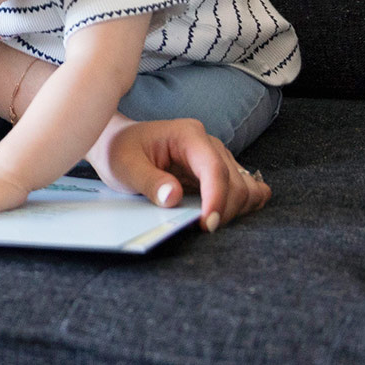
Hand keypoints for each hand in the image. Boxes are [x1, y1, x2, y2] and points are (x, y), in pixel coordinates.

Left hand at [88, 116, 270, 231]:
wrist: (117, 144)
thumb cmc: (120, 151)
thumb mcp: (125, 167)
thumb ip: (150, 182)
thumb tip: (174, 198)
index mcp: (188, 135)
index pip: (214, 168)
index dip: (216, 198)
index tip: (207, 224)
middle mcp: (209, 143)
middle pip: (235, 181)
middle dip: (224, 210)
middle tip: (200, 229)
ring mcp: (217, 158)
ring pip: (245, 187)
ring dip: (234, 210)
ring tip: (205, 222)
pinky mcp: (218, 172)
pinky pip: (246, 188)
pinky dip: (242, 205)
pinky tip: (221, 214)